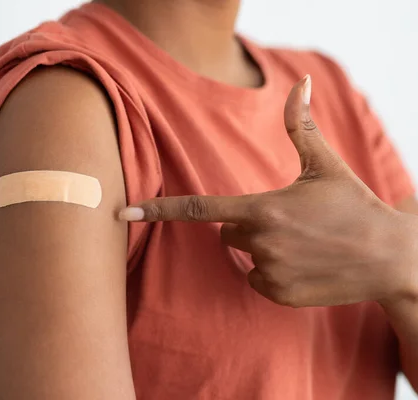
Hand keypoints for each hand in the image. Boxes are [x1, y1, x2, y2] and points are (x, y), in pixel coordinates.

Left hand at [119, 75, 417, 307]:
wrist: (390, 259)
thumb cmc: (353, 207)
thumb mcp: (325, 166)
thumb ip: (301, 127)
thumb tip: (301, 83)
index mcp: (262, 208)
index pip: (197, 208)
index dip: (157, 209)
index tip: (123, 213)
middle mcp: (260, 242)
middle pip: (224, 233)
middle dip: (244, 226)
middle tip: (285, 222)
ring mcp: (269, 272)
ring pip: (242, 256)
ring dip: (259, 249)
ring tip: (299, 243)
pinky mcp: (278, 294)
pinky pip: (257, 280)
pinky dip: (272, 273)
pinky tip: (303, 265)